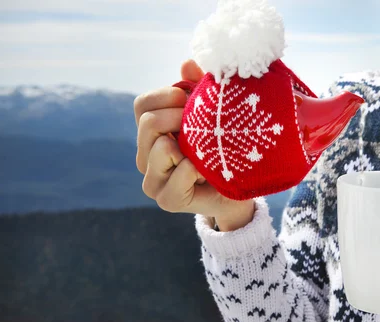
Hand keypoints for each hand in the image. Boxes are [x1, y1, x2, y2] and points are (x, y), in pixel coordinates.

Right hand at [134, 60, 254, 230]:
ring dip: (190, 146)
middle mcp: (144, 157)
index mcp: (150, 134)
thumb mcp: (213, 118)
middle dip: (179, 117)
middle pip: (148, 123)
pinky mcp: (167, 200)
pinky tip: (208, 173)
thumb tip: (187, 64)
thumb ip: (198, 90)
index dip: (166, 95)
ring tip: (206, 154)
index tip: (191, 100)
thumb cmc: (223, 152)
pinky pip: (180, 173)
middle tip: (205, 125)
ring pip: (161, 148)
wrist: (238, 193)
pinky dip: (196, 169)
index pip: (142, 104)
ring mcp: (152, 181)